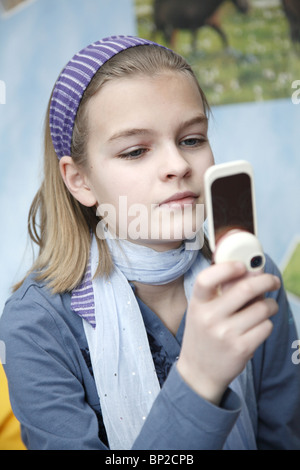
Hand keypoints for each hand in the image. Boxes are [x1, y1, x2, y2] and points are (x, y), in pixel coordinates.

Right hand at [177, 261, 279, 404]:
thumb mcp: (203, 311)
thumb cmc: (204, 335)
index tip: (242, 265)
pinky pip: (266, 326)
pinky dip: (266, 324)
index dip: (226, 268)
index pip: (206, 279)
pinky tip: (258, 327)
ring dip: (270, 305)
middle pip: (245, 288)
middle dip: (266, 281)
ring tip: (266, 308)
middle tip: (273, 281)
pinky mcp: (241, 348)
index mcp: (197, 304)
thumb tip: (253, 272)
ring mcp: (225, 334)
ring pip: (262, 308)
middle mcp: (209, 318)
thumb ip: (221, 292)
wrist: (199, 372)